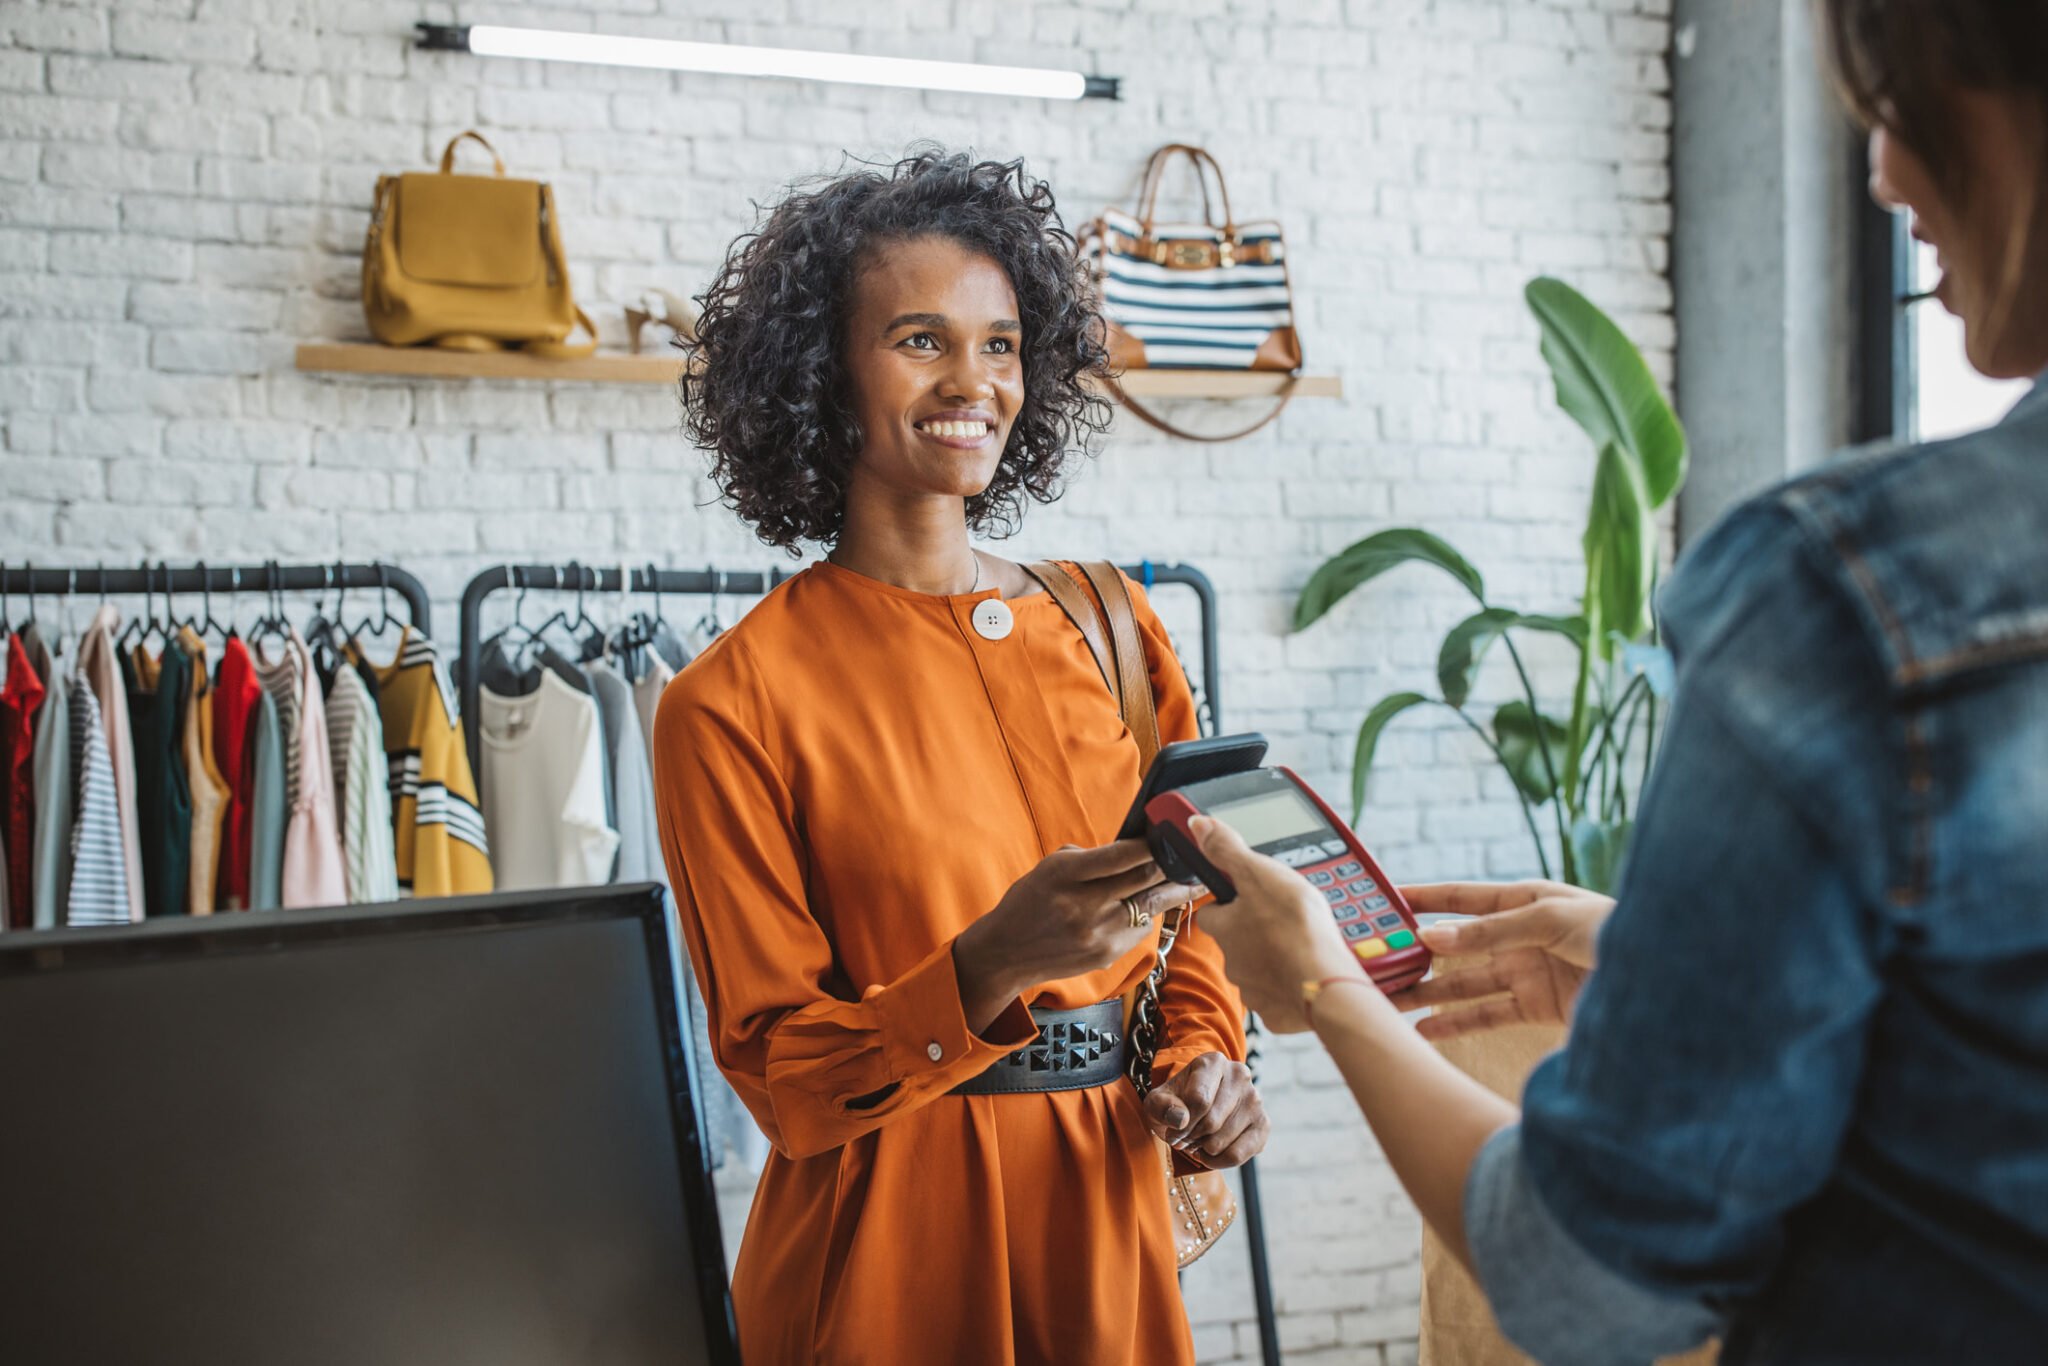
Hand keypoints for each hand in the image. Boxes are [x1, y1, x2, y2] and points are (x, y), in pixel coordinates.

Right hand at [954, 840, 1187, 1025]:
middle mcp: (1082, 905)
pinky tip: (1156, 904)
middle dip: (1170, 864)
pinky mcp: (1106, 955)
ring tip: (1194, 878)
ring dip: (1173, 890)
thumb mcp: (1051, 868)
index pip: (1120, 855)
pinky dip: (1149, 914)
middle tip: (1192, 852)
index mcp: (1065, 875)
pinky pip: (1140, 929)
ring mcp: (1097, 933)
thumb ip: (1091, 858)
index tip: (1169, 834)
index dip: (1151, 844)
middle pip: (1143, 879)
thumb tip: (1135, 849)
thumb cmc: (1029, 902)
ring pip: (1150, 906)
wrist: (1006, 952)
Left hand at [1143, 1052, 1268, 1168]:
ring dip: (1202, 1150)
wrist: (1195, 1109)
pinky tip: (1210, 1153)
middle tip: (1184, 1137)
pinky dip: (1218, 1162)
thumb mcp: (1157, 1102)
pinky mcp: (1263, 1124)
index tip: (1173, 1129)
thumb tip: (1180, 1119)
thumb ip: (1162, 1106)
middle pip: (1211, 1122)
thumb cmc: (1176, 1103)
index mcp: (1213, 1062)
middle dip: (1190, 1137)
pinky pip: (1238, 1156)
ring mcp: (1255, 1099)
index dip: (1180, 1124)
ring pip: (1221, 1142)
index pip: (1199, 1100)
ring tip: (1197, 1141)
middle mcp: (1240, 1075)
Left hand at [1183, 815, 1360, 1033]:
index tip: (1247, 896)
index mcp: (1224, 927)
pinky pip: (1281, 996)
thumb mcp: (1260, 874)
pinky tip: (1309, 973)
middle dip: (1254, 932)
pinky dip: (1291, 985)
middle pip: (1237, 942)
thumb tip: (1197, 826)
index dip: (1228, 903)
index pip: (1213, 913)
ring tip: (1301, 945)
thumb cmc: (1294, 928)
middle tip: (1283, 920)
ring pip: (1259, 969)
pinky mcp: (1278, 1013)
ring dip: (1274, 958)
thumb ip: (1227, 850)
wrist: (1325, 984)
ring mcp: (1255, 990)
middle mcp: (1233, 962)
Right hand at [1398, 882, 1612, 1039]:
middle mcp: (1520, 936)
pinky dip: (1457, 1023)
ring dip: (1429, 993)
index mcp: (1524, 901)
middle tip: (1377, 965)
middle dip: (1418, 955)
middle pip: (1457, 946)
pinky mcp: (1537, 1007)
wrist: (1668, 981)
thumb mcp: (1550, 920)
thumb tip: (1433, 937)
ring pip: (1466, 983)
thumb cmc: (1616, 932)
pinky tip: (1426, 1030)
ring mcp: (1527, 973)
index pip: (1462, 898)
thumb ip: (1491, 931)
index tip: (1383, 900)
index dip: (1423, 898)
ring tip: (1390, 1003)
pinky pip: (1488, 1013)